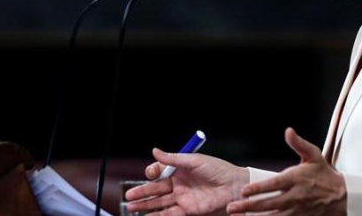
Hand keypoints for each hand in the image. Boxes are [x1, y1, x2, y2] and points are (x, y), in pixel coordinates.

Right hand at [125, 147, 248, 214]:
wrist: (233, 186)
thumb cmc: (217, 169)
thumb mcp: (194, 160)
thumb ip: (173, 158)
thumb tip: (155, 151)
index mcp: (180, 169)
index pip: (160, 172)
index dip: (152, 173)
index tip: (150, 173)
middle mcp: (179, 184)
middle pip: (156, 189)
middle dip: (142, 192)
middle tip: (128, 196)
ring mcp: (183, 198)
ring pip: (160, 202)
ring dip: (145, 205)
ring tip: (131, 208)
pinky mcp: (188, 210)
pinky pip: (170, 214)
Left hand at [226, 127, 346, 215]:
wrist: (341, 196)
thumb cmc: (323, 174)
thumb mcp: (314, 155)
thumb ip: (299, 144)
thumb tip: (288, 130)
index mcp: (295, 179)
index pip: (273, 184)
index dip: (258, 188)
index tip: (243, 190)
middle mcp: (294, 197)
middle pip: (269, 203)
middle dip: (249, 206)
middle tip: (231, 207)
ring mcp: (296, 211)